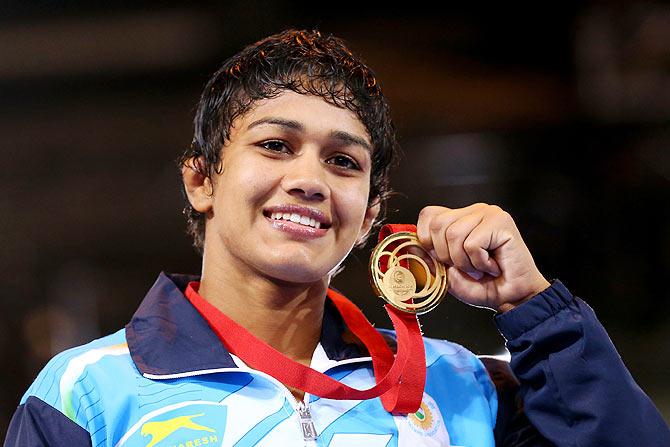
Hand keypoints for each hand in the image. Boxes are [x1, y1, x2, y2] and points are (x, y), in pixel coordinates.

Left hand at [416, 204, 550, 312]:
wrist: (513, 298)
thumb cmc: (484, 285)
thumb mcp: (447, 274)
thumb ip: (429, 258)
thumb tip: (411, 247)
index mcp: (459, 218)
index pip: (429, 214)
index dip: (428, 240)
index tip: (444, 260)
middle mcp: (473, 211)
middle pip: (437, 225)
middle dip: (446, 255)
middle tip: (466, 267)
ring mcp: (488, 213)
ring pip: (454, 235)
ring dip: (464, 262)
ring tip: (480, 268)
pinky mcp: (500, 222)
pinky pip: (472, 244)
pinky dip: (479, 263)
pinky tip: (493, 266)